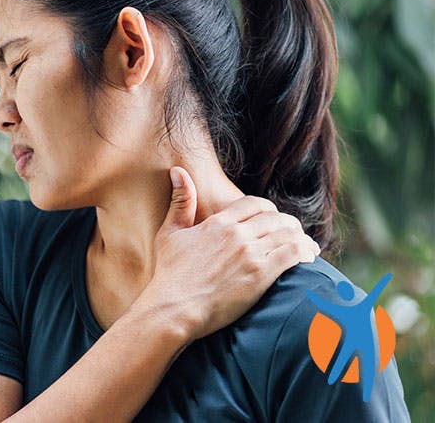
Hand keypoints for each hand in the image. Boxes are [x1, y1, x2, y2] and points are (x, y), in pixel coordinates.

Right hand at [136, 166, 320, 341]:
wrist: (174, 308)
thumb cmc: (169, 274)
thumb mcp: (169, 233)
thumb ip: (180, 201)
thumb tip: (178, 170)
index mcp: (218, 222)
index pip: (255, 204)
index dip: (269, 210)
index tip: (274, 220)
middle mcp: (236, 233)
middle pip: (276, 218)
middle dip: (289, 225)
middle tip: (295, 236)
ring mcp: (249, 253)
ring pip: (289, 234)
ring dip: (302, 239)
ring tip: (309, 248)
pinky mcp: (260, 274)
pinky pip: (293, 253)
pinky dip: (305, 253)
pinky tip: (310, 259)